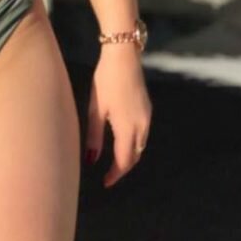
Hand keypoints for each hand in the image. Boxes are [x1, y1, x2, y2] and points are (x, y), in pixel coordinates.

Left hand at [85, 44, 151, 187]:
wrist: (124, 57)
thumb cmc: (106, 82)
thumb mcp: (96, 109)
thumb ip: (94, 136)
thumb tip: (91, 159)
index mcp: (127, 128)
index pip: (124, 161)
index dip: (115, 174)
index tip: (105, 183)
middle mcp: (142, 126)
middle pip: (135, 156)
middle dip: (123, 168)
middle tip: (109, 175)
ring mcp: (147, 117)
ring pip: (141, 146)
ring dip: (129, 156)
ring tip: (114, 160)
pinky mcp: (148, 109)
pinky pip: (143, 135)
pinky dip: (134, 144)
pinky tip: (123, 141)